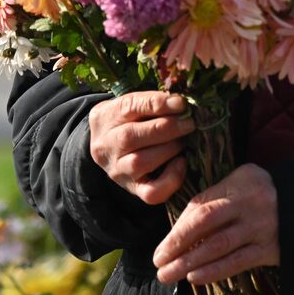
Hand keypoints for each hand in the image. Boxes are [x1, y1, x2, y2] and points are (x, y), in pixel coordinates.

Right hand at [88, 91, 195, 205]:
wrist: (109, 146)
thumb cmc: (128, 120)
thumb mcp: (132, 104)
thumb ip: (152, 101)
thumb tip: (181, 103)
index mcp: (105, 118)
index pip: (129, 107)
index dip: (157, 104)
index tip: (181, 103)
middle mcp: (106, 147)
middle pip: (130, 137)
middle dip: (166, 128)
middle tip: (188, 123)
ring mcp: (118, 171)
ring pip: (139, 163)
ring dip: (168, 149)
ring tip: (183, 141)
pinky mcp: (133, 189)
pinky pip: (151, 193)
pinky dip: (171, 179)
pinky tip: (181, 163)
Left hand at [152, 163, 279, 285]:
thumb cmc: (264, 194)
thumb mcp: (244, 181)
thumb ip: (216, 197)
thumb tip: (181, 226)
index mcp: (240, 182)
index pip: (201, 205)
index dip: (179, 227)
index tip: (163, 245)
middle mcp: (250, 203)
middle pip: (205, 223)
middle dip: (177, 244)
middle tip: (158, 261)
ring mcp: (261, 227)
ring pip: (218, 246)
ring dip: (189, 263)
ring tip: (168, 274)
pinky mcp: (270, 248)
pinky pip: (237, 262)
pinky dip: (214, 271)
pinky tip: (195, 278)